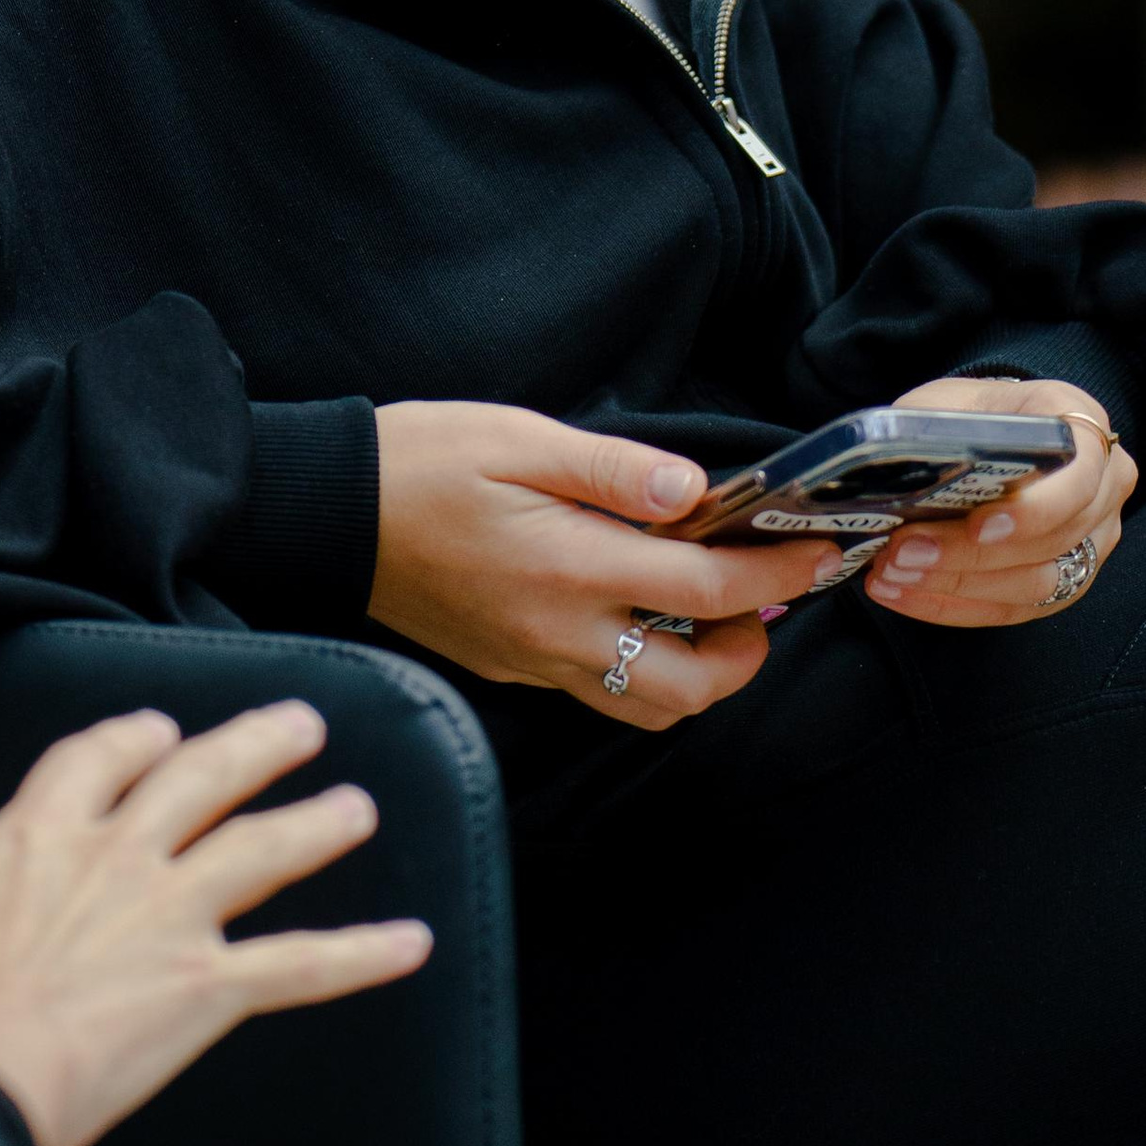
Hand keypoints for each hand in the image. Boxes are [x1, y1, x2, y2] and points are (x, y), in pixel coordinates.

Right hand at [0, 701, 429, 1145]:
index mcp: (36, 835)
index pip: (98, 756)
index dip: (138, 739)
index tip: (161, 732)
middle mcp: (113, 855)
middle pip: (199, 776)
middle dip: (254, 746)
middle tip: (299, 726)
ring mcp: (167, 914)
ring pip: (262, 848)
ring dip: (317, 823)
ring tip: (357, 806)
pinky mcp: (205, 985)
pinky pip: (301, 963)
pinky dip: (363, 953)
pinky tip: (411, 943)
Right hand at [369, 401, 844, 730]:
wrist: (326, 513)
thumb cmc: (419, 461)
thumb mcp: (516, 437)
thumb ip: (613, 470)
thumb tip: (697, 491)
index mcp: (570, 568)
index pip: (710, 588)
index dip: (779, 572)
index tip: (819, 549)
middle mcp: (558, 634)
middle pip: (693, 687)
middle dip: (748, 647)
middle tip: (758, 591)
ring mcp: (533, 661)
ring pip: (648, 707)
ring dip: (697, 671)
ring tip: (703, 608)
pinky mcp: (511, 668)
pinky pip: (598, 691)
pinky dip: (640, 666)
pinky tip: (633, 609)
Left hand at [870, 373, 1136, 625]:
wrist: (993, 433)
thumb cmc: (971, 414)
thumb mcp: (949, 402)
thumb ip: (933, 430)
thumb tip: (892, 473)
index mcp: (1082, 424)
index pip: (1081, 474)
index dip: (1034, 509)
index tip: (976, 526)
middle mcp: (1105, 484)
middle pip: (1053, 538)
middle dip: (969, 555)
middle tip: (902, 553)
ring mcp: (1094, 538)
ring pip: (1036, 583)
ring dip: (956, 586)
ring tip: (892, 574)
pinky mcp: (1068, 580)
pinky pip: (1016, 608)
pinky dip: (954, 606)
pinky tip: (903, 594)